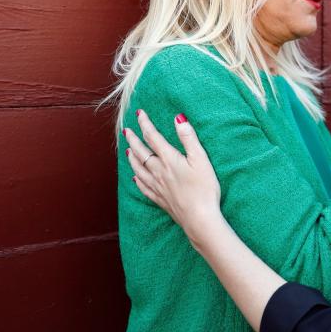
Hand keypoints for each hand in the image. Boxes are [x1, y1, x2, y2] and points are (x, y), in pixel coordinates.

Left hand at [124, 111, 221, 245]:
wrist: (199, 218)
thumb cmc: (204, 188)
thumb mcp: (201, 159)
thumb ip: (189, 138)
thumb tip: (178, 118)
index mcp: (169, 160)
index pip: (153, 137)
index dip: (145, 124)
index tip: (139, 113)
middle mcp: (159, 172)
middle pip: (141, 152)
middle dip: (133, 139)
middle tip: (126, 130)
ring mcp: (157, 186)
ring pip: (138, 169)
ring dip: (131, 158)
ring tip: (127, 150)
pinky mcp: (160, 199)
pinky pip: (143, 187)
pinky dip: (136, 180)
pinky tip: (135, 178)